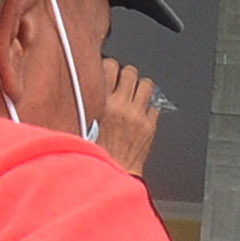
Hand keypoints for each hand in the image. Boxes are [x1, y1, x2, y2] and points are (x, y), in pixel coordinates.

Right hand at [93, 58, 161, 176]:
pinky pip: (155, 105)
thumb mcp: (84, 122)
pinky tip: (142, 114)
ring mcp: (137, 115)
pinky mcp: (150, 126)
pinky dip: (150, 107)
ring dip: (142, 87)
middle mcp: (120, 105)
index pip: (109, 66)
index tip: (110, 71)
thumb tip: (94, 85)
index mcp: (100, 103)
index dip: (111, 66)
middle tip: (125, 83)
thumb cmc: (96, 153)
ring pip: (147, 84)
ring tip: (137, 95)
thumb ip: (90, 102)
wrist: (112, 173)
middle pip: (130, 72)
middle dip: (128, 75)